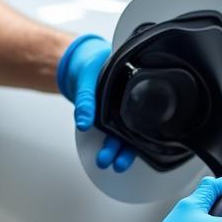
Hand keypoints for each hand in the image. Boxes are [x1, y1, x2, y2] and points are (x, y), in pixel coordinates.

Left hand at [57, 33, 136, 172]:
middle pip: (133, 132)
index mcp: (130, 91)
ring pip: (123, 136)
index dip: (141, 137)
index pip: (142, 117)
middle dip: (125, 150)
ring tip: (107, 162)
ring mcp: (117, 111)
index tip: (135, 149)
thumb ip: (85, 101)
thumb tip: (83, 122)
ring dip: (116, 150)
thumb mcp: (86, 79)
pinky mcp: (106, 116)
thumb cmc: (90, 63)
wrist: (80, 59)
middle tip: (116, 163)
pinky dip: (108, 145)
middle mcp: (127, 104)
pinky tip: (105, 155)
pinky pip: (111, 132)